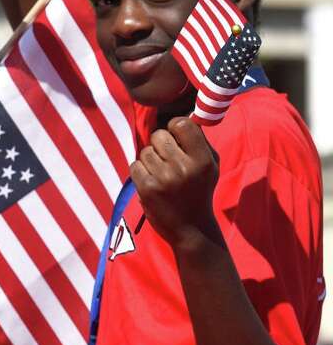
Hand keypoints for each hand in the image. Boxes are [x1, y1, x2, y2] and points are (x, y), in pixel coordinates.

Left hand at [129, 116, 220, 250]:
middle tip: (167, 159)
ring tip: (161, 173)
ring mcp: (164, 178)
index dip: (174, 127)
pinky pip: (134, 165)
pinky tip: (151, 182)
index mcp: (203, 159)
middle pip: (158, 135)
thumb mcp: (210, 166)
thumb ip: (198, 141)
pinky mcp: (147, 189)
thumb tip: (183, 117)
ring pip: (145, 151)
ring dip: (149, 159)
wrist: (191, 227)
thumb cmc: (199, 190)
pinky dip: (140, 172)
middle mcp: (184, 167)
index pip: (181, 124)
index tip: (175, 137)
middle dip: (159, 144)